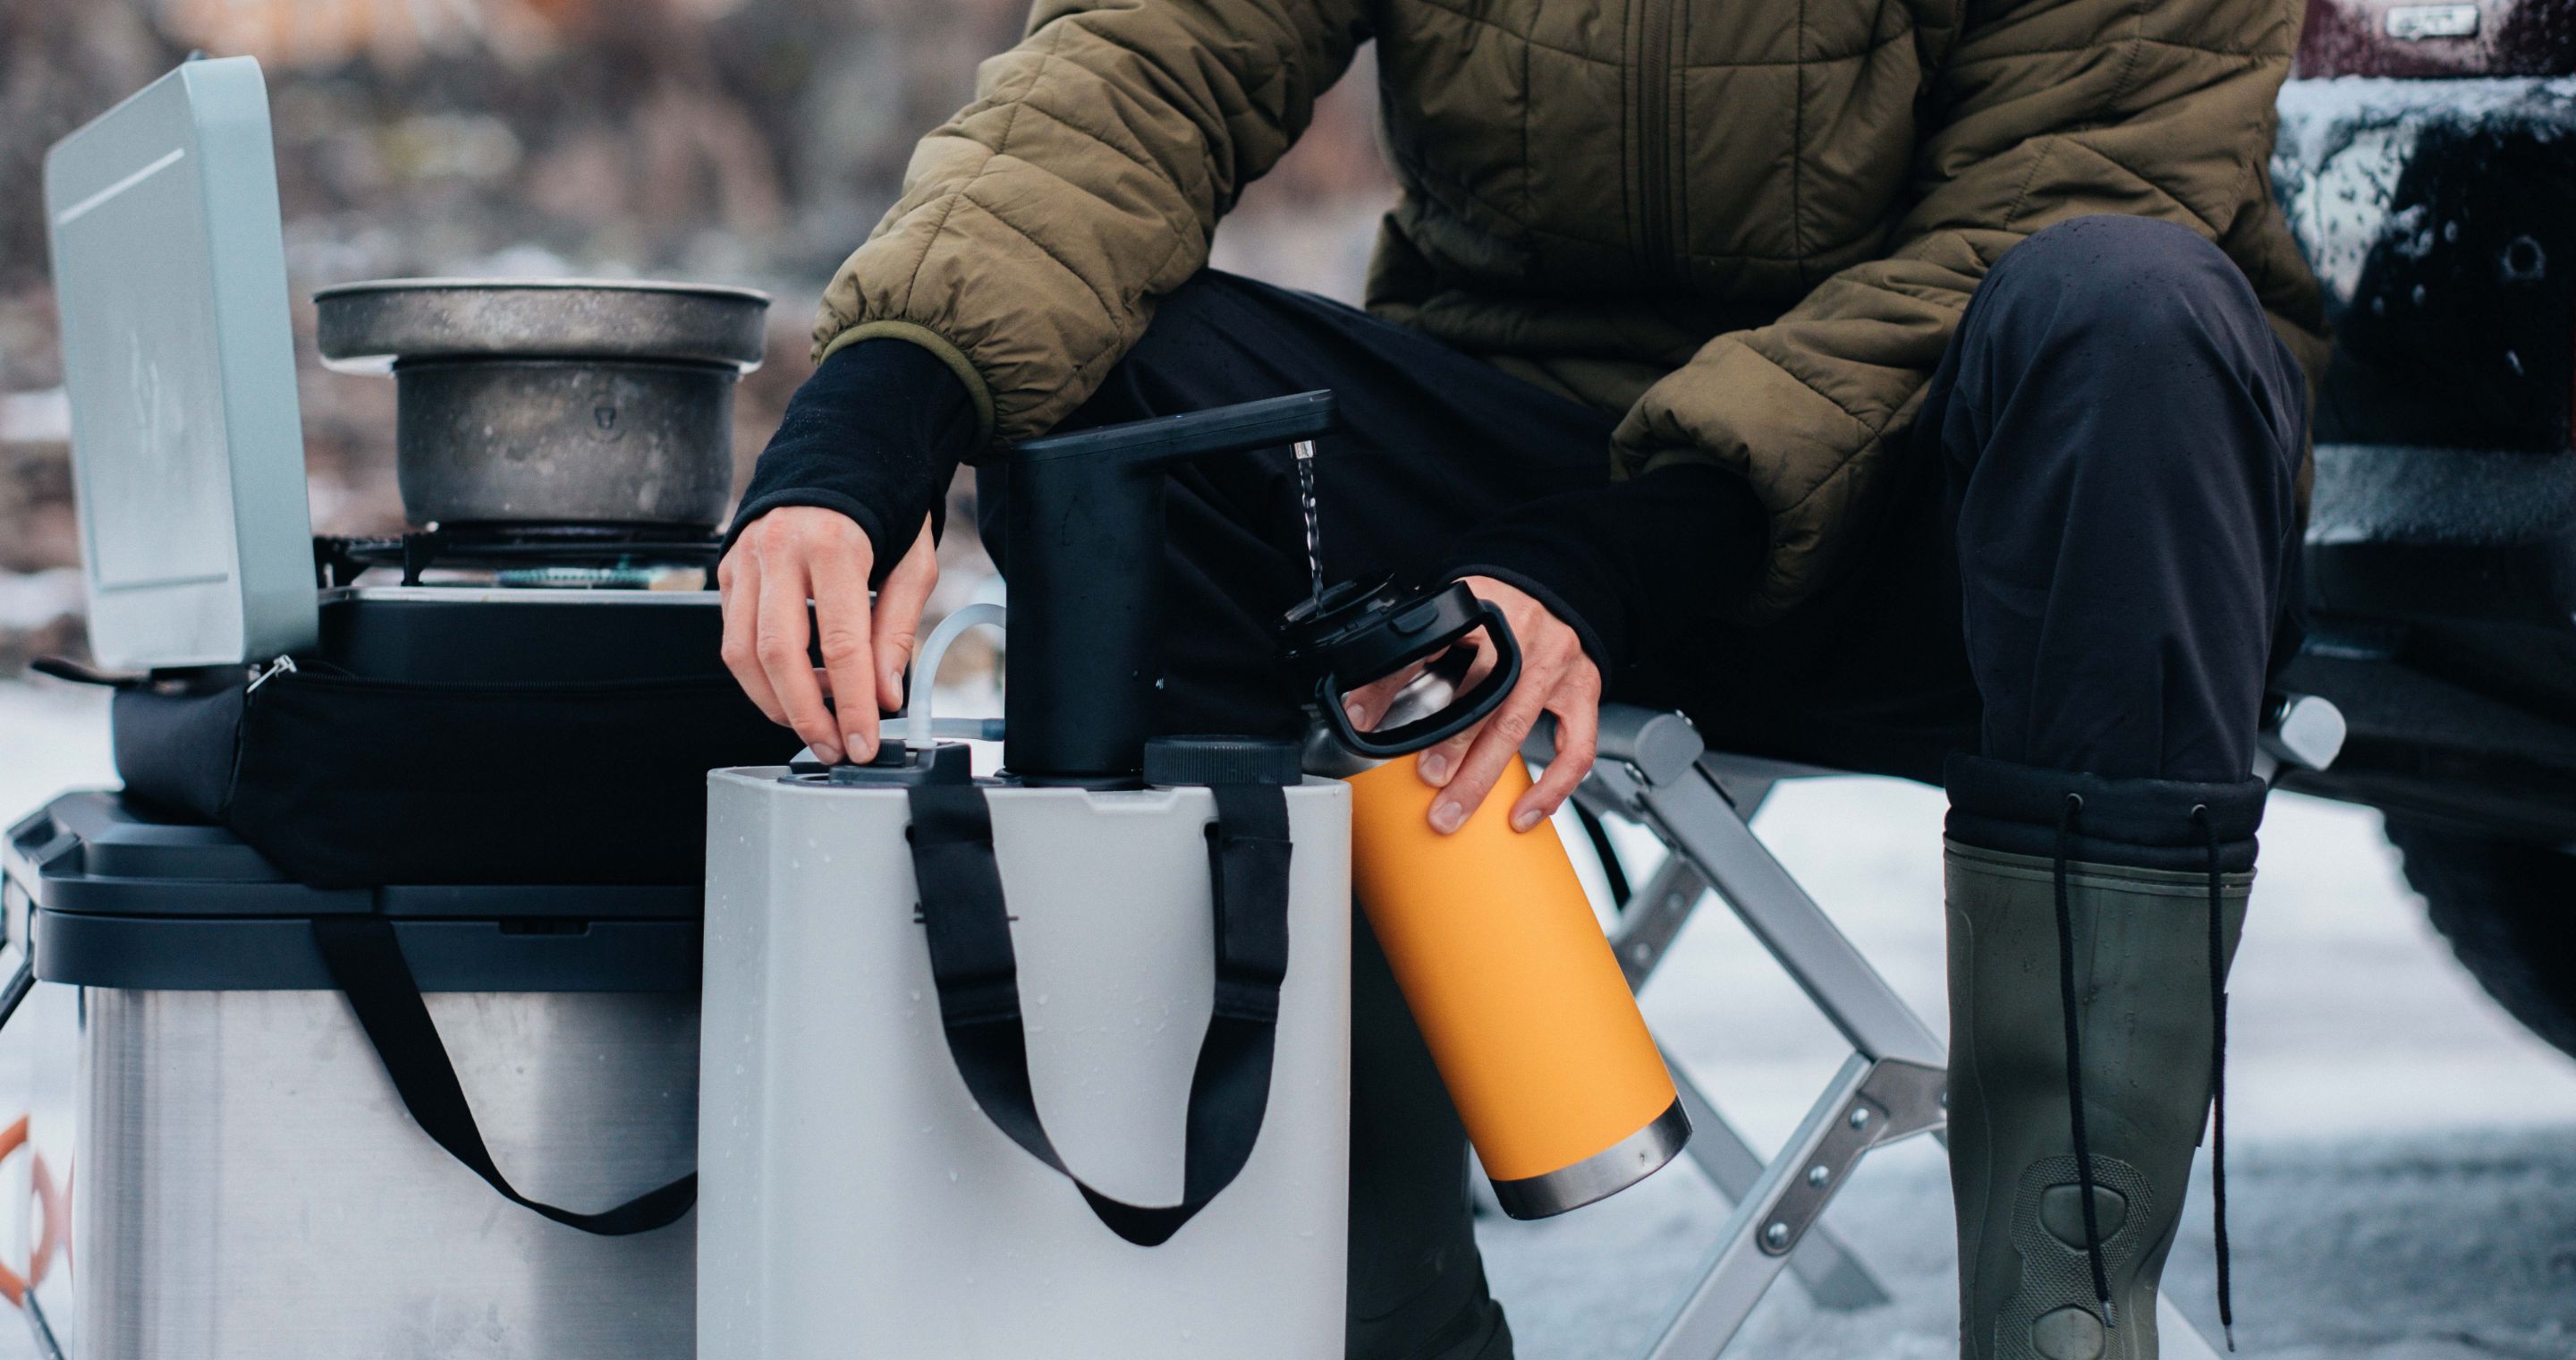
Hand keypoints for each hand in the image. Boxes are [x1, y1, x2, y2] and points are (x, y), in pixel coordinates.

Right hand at [718, 507, 938, 763]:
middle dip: (806, 715)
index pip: (841, 643)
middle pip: (779, 654)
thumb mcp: (913, 563)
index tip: (863, 740)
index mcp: (834, 544)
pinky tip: (795, 686)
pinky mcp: (728, 568)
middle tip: (833, 747)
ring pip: (743, 653)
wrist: (841, 452)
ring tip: (817, 723)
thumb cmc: (883, 506)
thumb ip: (897, 630)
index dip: (853, 702)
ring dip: (778, 702)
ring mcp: (746, 558)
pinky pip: (733, 636)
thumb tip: (885, 693)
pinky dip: (761, 675)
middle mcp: (780, 548)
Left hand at [1342, 576, 1598, 834]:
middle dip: (1452, 748)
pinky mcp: (1584, 691)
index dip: (1402, 686)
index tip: (1374, 722)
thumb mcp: (1452, 620)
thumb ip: (1409, 659)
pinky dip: (1551, 788)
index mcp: (1485, 611)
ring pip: (1518, 726)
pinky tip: (1524, 813)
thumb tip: (1358, 710)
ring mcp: (1559, 665)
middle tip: (1426, 782)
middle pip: (1484, 697)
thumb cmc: (1500, 611)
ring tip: (1457, 809)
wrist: (1553, 592)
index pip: (1436, 650)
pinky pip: (1575, 749)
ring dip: (1485, 776)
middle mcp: (1526, 636)